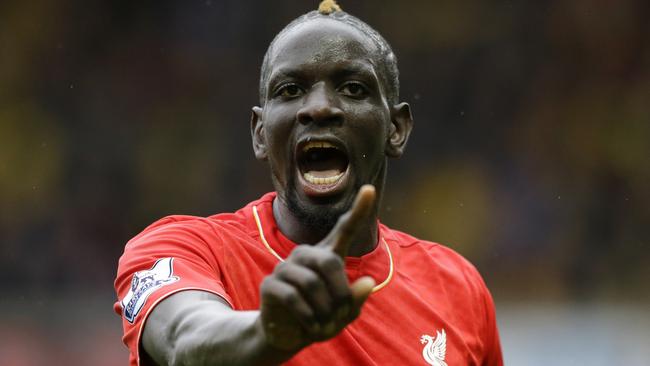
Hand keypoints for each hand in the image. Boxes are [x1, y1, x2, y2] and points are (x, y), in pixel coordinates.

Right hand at [258, 185, 376, 351]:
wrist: (288, 336)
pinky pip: (292, 296)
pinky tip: (311, 327)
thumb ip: (356, 299)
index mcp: (327, 256)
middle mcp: (305, 255)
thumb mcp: (343, 314)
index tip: (370, 189)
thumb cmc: (320, 319)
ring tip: (325, 326)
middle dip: (341, 293)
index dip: (358, 210)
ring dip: (324, 310)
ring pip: (311, 282)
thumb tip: (367, 283)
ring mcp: (285, 268)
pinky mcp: (270, 284)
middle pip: (329, 262)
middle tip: (342, 315)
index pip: (344, 229)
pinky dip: (307, 316)